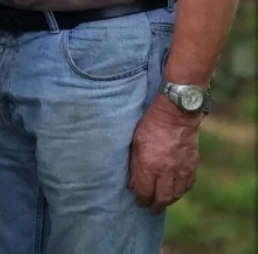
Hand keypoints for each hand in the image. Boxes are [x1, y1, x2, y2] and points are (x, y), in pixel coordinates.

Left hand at [128, 94, 200, 214]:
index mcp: (150, 165)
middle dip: (155, 206)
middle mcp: (166, 171)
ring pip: (176, 195)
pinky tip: (176, 190)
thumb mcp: (136, 143)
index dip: (141, 200)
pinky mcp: (192, 165)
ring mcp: (181, 169)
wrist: (175, 114)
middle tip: (151, 209)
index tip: (139, 201)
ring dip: (169, 201)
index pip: (145, 193)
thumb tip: (132, 185)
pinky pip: (188, 185)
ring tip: (162, 201)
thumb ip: (134, 166)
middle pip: (162, 199)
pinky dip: (181, 190)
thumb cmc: (150, 125)